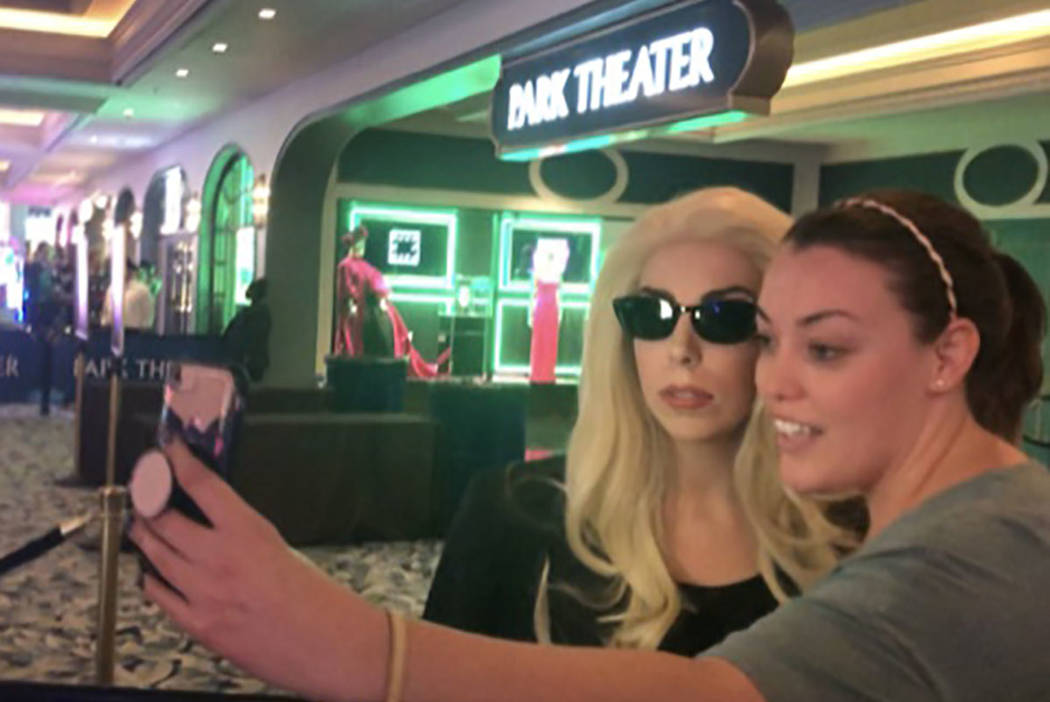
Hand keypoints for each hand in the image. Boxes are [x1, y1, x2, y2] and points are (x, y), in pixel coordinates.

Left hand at [129, 440, 387, 700]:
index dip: (179, 461)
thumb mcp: (279, 545)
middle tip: (143, 494)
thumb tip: (214, 518)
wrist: (319, 640)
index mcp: (246, 531)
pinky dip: (151, 580)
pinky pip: (159, 595)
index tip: (169, 449)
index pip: (202, 485)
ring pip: (155, 555)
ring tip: (139, 526)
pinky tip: (150, 573)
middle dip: (148, 502)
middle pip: (165, 519)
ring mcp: (202, 592)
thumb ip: (241, 531)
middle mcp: (218, 558)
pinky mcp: (196, 623)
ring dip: (143, 537)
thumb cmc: (309, 594)